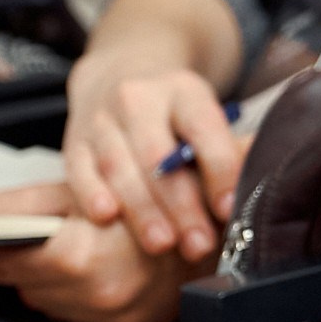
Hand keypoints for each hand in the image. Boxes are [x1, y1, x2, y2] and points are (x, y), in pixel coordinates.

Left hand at [0, 180, 196, 321]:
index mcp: (75, 257)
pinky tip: (93, 271)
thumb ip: (26, 202)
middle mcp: (92, 295)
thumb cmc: (155, 194)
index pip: (2, 264)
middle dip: (14, 263)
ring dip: (47, 280)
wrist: (219, 223)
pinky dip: (77, 295)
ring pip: (51, 302)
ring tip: (66, 252)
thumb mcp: (85, 189)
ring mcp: (113, 317)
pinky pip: (83, 316)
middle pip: (24, 284)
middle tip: (10, 245)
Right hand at [65, 41, 247, 258]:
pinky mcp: (73, 139)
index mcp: (184, 90)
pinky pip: (79, 169)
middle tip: (198, 244)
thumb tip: (247, 201)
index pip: (203, 127)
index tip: (229, 208)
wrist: (119, 77)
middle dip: (181, 205)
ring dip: (142, 211)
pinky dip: (91, 194)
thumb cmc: (174, 114)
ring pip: (119, 166)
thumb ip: (223, 153)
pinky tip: (106, 218)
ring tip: (162, 245)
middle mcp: (139, 99)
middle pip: (159, 155)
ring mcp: (102, 118)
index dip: (218, 169)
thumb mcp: (204, 118)